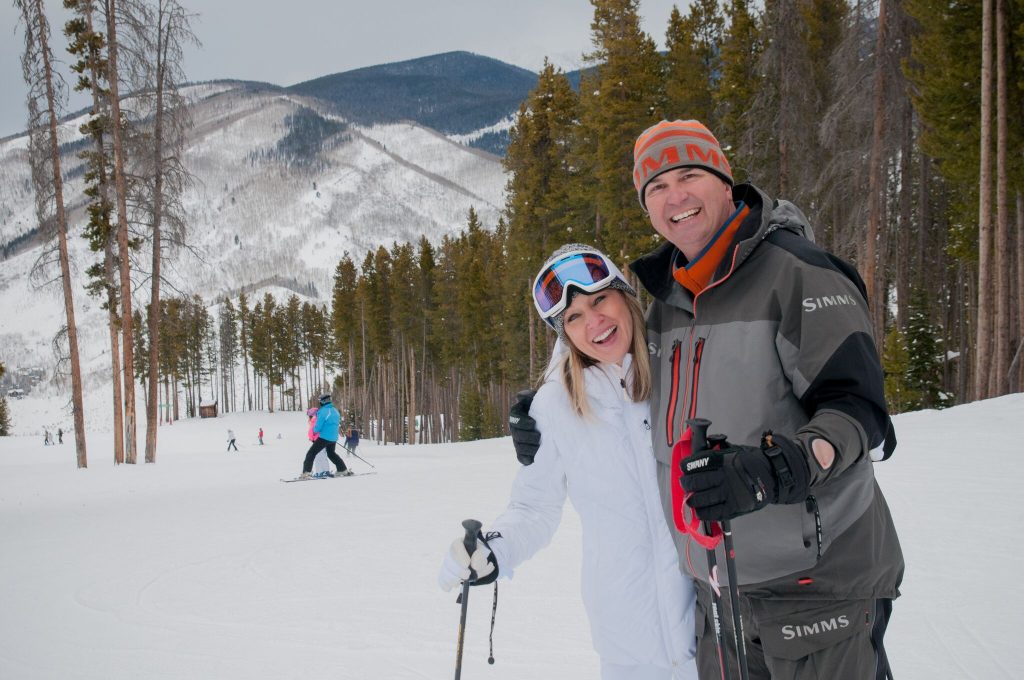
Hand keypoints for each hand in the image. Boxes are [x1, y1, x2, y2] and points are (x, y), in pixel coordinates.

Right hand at [438, 532, 497, 591]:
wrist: (475, 560)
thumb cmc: (478, 555)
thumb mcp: (483, 552)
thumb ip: (481, 557)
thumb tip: (475, 566)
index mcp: (459, 543)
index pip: (457, 546)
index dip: (461, 556)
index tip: (467, 564)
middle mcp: (450, 552)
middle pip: (449, 561)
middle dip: (458, 571)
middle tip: (467, 575)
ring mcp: (446, 563)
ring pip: (445, 571)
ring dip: (452, 579)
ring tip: (460, 581)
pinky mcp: (444, 573)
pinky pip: (441, 579)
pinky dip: (444, 585)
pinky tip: (449, 588)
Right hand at [509, 389, 539, 464]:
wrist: (554, 423)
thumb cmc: (545, 408)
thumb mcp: (538, 400)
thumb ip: (529, 397)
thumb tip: (519, 396)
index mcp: (517, 415)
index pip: (515, 419)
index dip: (522, 422)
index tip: (533, 423)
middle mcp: (515, 429)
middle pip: (516, 435)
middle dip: (526, 437)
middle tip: (538, 437)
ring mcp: (518, 442)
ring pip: (519, 447)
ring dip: (528, 448)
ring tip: (538, 447)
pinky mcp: (523, 453)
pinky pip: (521, 458)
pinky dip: (527, 458)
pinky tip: (534, 458)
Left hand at [680, 433, 810, 521]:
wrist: (772, 475)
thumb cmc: (749, 462)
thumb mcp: (733, 450)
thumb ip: (716, 451)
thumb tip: (696, 451)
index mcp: (723, 460)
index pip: (697, 463)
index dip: (686, 466)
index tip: (683, 468)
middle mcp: (724, 476)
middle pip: (696, 482)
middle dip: (686, 483)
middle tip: (685, 484)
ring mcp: (730, 493)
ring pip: (702, 499)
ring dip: (692, 500)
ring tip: (690, 499)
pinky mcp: (736, 507)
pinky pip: (714, 513)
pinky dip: (703, 513)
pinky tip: (699, 511)